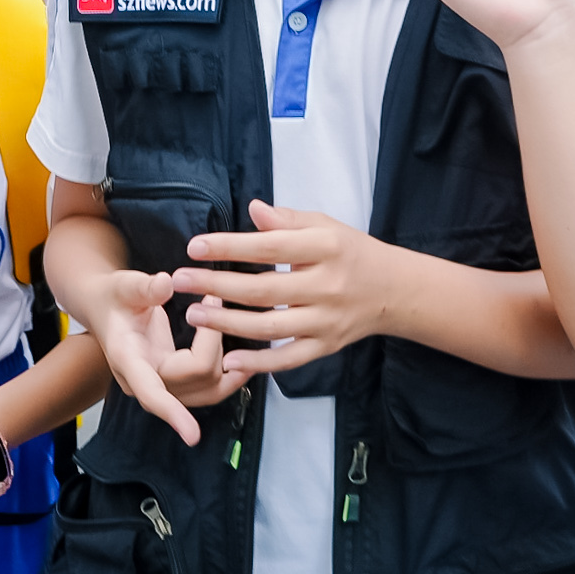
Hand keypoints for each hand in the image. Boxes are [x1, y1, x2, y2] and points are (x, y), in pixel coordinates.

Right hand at [56, 252, 242, 444]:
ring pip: (207, 392)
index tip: (193, 435)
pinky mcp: (176, 384)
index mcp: (128, 359)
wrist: (106, 308)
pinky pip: (209, 390)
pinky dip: (229, 376)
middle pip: (193, 378)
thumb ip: (144, 287)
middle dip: (214, 343)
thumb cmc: (114, 297)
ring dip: (229, 370)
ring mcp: (162, 385)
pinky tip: (243, 360)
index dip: (171, 413)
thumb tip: (165, 283)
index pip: (151, 392)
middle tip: (214, 300)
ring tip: (245, 340)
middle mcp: (144, 380)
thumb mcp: (124, 285)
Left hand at [178, 201, 404, 379]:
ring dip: (228, 322)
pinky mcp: (326, 346)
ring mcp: (327, 320)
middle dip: (217, 285)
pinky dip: (259, 364)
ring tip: (194, 314)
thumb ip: (288, 220)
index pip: (271, 247)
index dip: (230, 247)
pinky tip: (229, 361)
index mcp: (326, 248)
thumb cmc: (350, 252)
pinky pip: (289, 359)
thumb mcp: (326, 225)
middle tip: (181, 281)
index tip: (195, 247)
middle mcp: (327, 286)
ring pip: (271, 327)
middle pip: (264, 290)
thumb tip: (252, 209)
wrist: (393, 290)